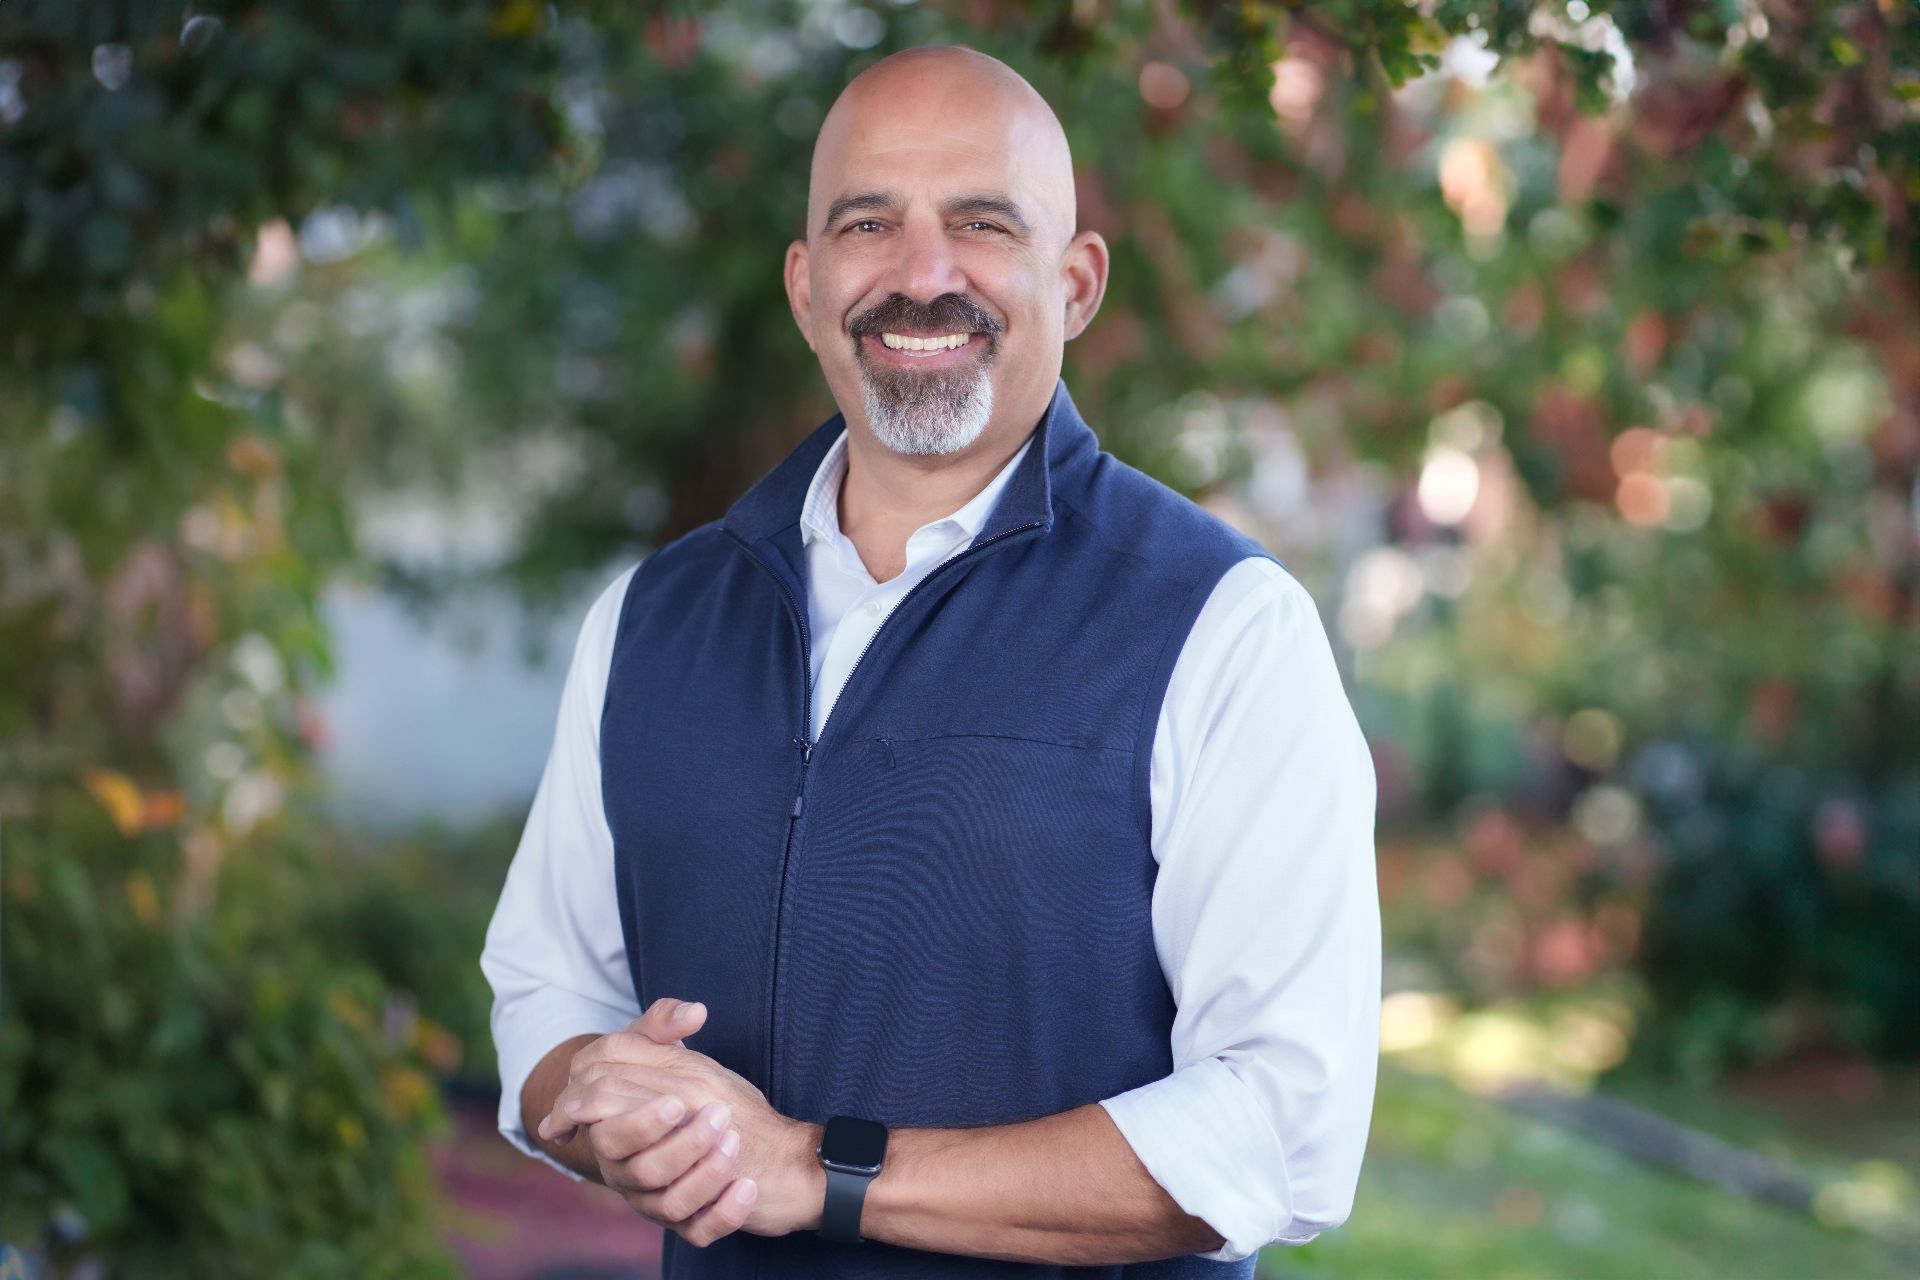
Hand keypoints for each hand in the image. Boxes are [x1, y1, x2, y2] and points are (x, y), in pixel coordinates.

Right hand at [537, 998, 818, 1244]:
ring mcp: (656, 1201)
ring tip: (734, 1141)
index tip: (677, 1102)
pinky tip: (746, 1189)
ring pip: (668, 1204)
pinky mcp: (690, 1224)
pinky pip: (700, 1232)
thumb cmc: (681, 1089)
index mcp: (612, 1129)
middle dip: (677, 1144)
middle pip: (636, 1168)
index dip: (637, 1119)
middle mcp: (627, 1170)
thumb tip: (693, 1013)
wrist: (738, 1136)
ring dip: (704, 1173)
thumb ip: (663, 1025)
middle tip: (718, 1115)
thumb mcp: (667, 1053)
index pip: (606, 1130)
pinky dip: (724, 1213)